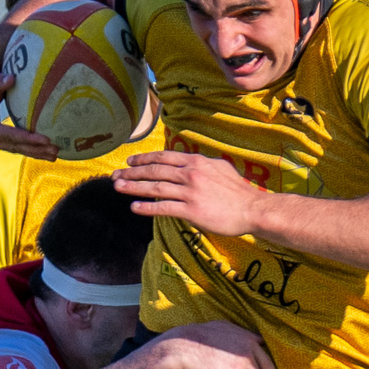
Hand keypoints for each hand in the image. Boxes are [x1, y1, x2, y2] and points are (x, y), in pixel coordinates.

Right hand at [0, 60, 58, 158]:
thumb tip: (10, 78)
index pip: (9, 136)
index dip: (28, 138)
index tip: (46, 139)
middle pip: (14, 146)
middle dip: (36, 150)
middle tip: (56, 151)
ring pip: (15, 149)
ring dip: (35, 152)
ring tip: (54, 154)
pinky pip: (14, 145)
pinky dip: (29, 147)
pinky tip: (44, 150)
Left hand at [114, 151, 262, 235]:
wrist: (253, 209)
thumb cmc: (238, 191)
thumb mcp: (219, 168)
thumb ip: (201, 165)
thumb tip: (189, 162)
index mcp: (196, 162)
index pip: (164, 157)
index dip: (144, 159)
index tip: (130, 162)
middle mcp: (190, 174)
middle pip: (155, 171)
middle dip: (132, 173)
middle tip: (116, 175)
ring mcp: (190, 192)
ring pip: (155, 187)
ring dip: (134, 187)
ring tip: (118, 188)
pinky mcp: (191, 210)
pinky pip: (164, 208)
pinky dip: (147, 208)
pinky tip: (134, 207)